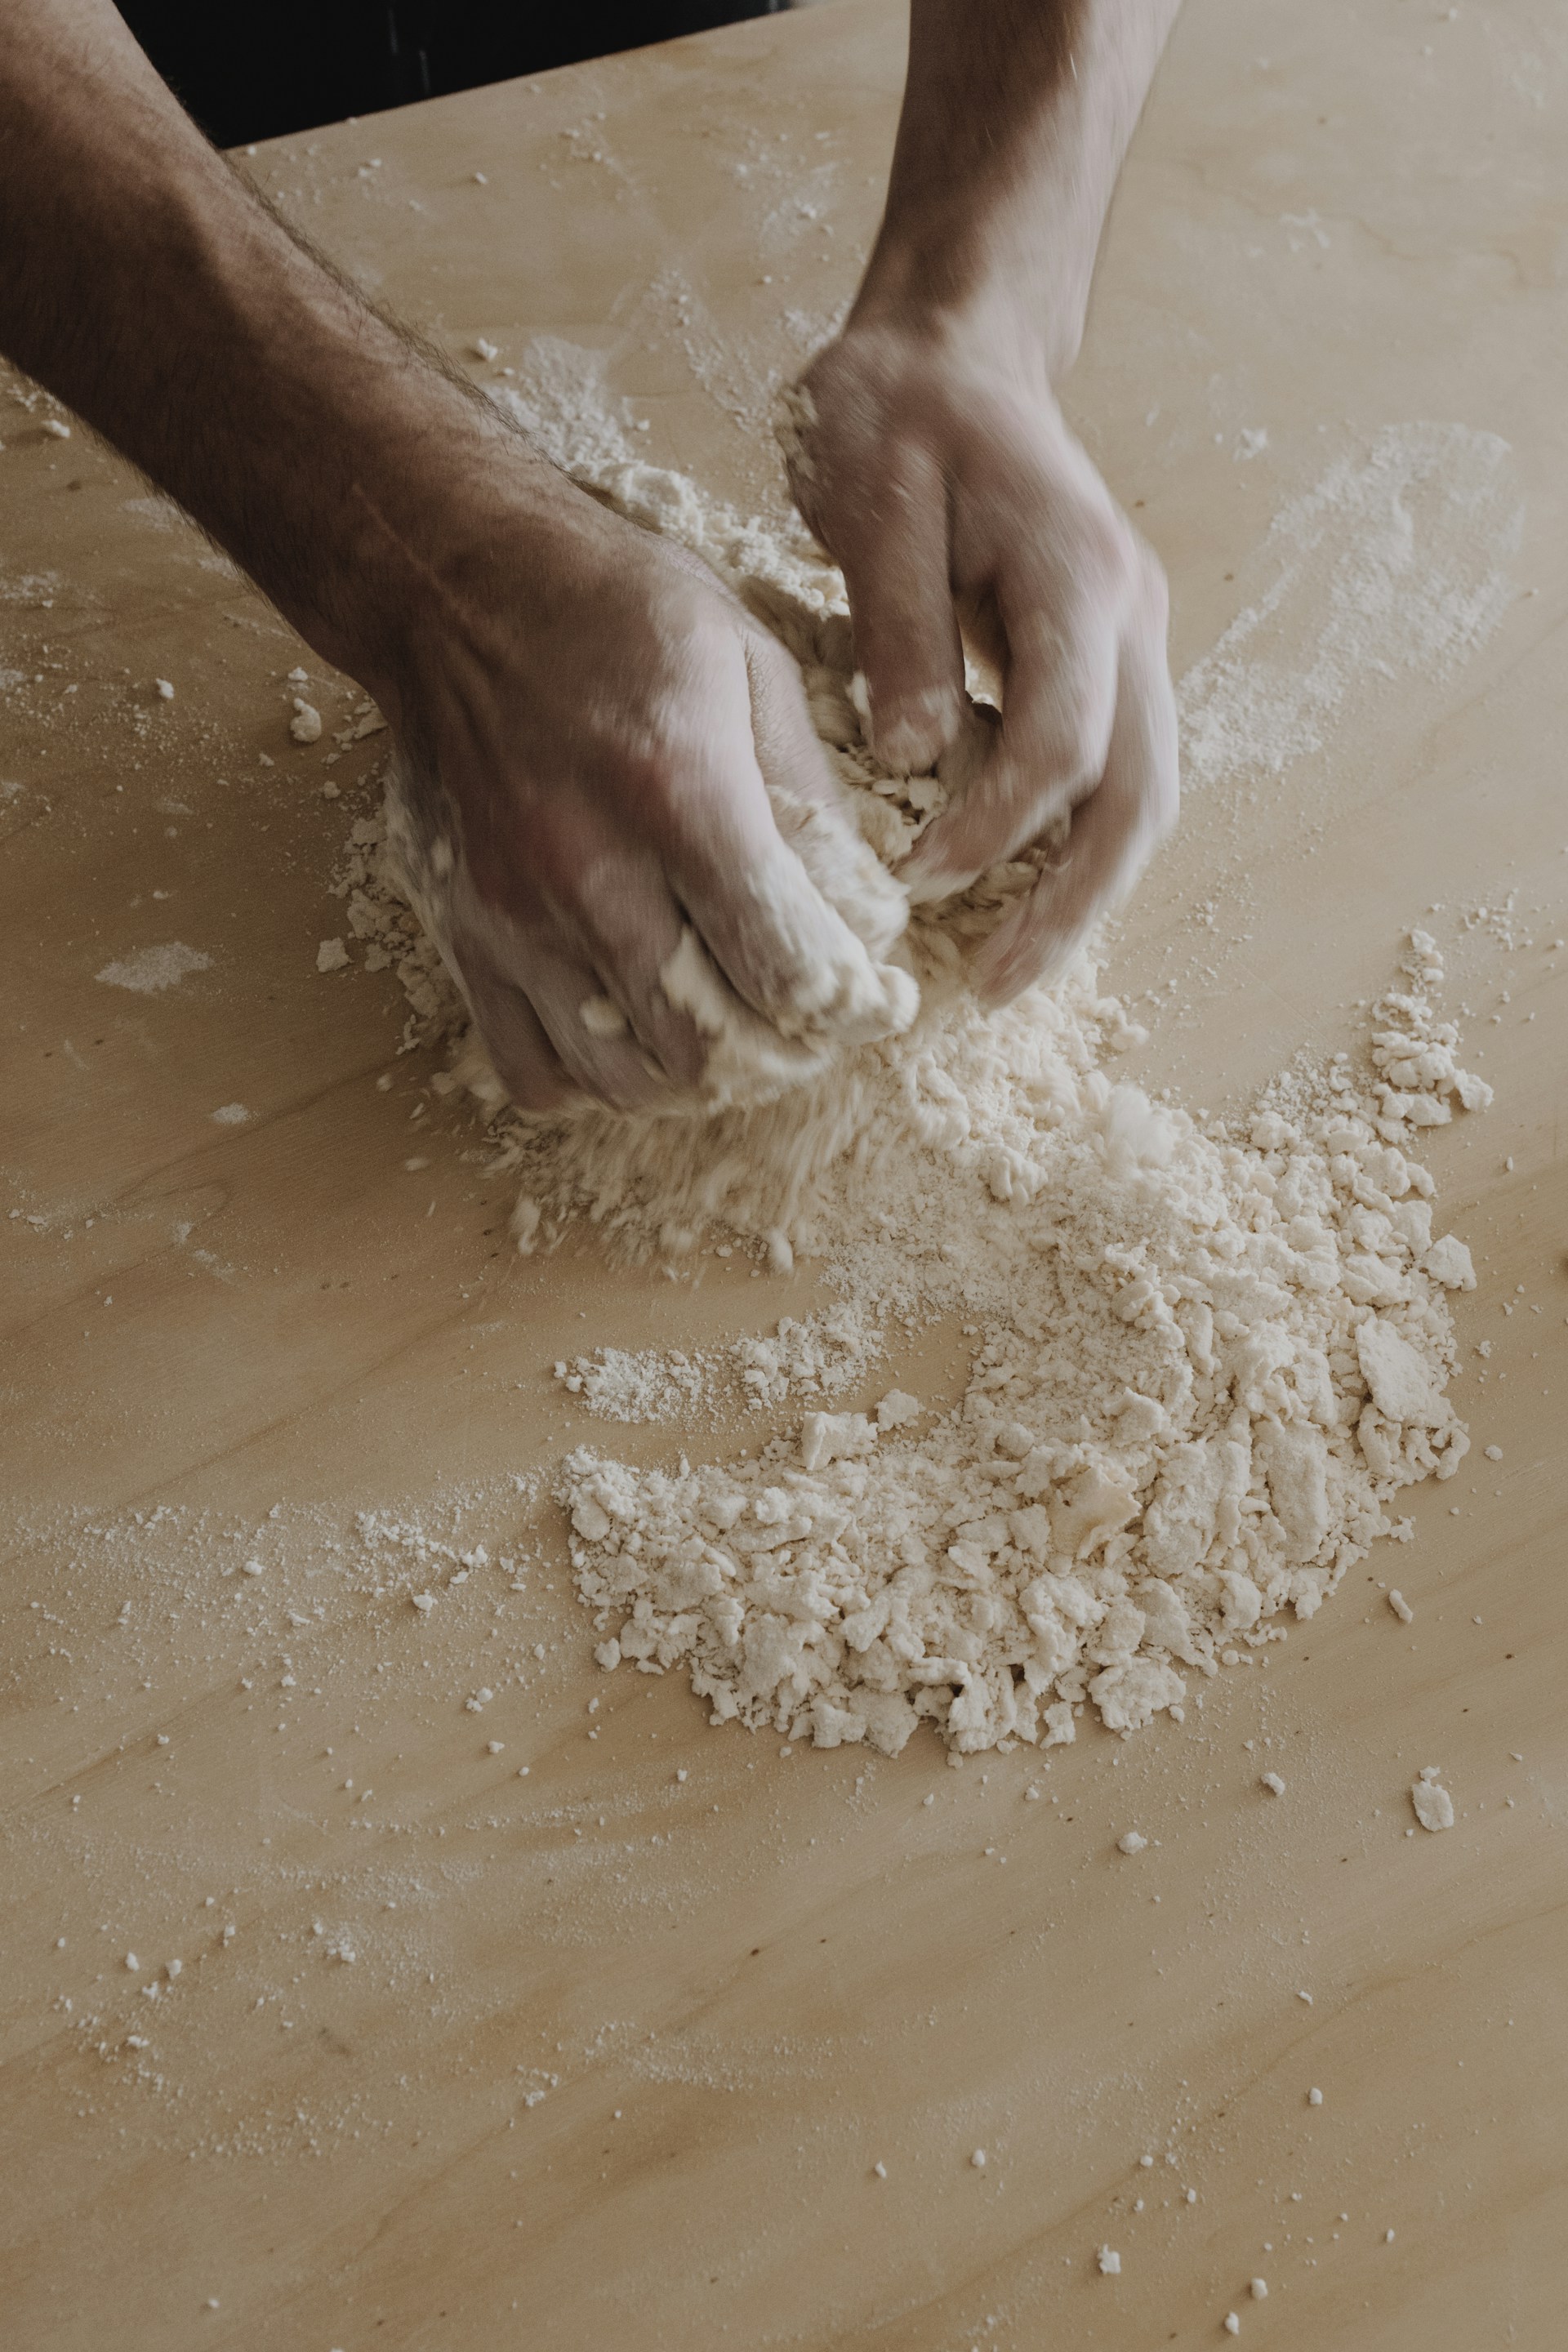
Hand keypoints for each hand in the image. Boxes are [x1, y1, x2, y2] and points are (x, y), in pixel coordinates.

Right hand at [377, 449, 913, 1113]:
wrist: (454, 591)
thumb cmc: (613, 612)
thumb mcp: (748, 662)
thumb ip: (811, 794)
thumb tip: (866, 912)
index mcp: (677, 793)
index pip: (785, 968)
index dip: (851, 1009)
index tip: (877, 1002)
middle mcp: (589, 871)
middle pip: (710, 1046)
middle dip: (783, 1056)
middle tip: (811, 1025)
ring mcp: (515, 918)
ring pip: (626, 1077)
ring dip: (698, 1078)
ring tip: (732, 1033)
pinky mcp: (466, 939)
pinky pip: (535, 1073)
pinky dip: (598, 1080)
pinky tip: (634, 1030)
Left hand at [784, 319, 1177, 1003]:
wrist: (953, 346)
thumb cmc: (899, 408)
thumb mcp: (870, 495)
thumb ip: (896, 625)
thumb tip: (916, 758)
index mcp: (1076, 574)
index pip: (1061, 740)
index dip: (993, 828)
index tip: (912, 878)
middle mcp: (1131, 613)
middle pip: (1140, 795)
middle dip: (1073, 906)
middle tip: (992, 990)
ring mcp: (1132, 638)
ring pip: (1144, 796)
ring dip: (1085, 894)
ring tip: (1007, 972)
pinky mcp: (1107, 657)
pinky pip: (1113, 774)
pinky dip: (1074, 849)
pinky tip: (1014, 902)